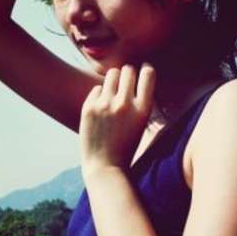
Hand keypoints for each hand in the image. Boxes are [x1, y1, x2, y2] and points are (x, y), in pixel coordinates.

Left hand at [79, 62, 155, 178]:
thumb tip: (136, 74)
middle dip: (128, 74)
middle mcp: (125, 104)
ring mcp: (105, 105)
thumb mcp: (141, 124)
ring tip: (113, 92)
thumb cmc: (126, 146)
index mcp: (142, 110)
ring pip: (112, 74)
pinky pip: (97, 88)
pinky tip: (101, 108)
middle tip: (126, 83)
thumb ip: (139, 101)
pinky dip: (100, 95)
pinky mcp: (89, 107)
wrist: (105, 167)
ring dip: (114, 80)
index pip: (148, 74)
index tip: (143, 70)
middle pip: (128, 70)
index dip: (146, 68)